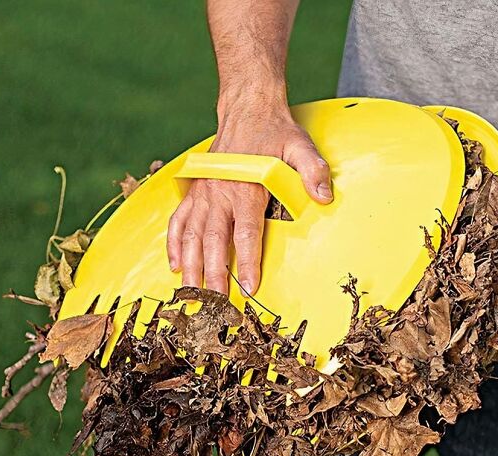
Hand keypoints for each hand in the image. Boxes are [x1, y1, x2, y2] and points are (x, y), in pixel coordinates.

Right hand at [167, 96, 332, 293]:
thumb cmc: (275, 131)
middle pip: (213, 242)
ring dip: (190, 267)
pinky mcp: (195, 191)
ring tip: (191, 293)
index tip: (250, 289)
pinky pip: (178, 221)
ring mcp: (203, 193)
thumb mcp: (300, 146)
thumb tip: (324, 196)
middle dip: (214, 275)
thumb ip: (313, 170)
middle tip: (216, 304)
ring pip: (191, 236)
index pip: (245, 234)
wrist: (247, 108)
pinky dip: (173, 244)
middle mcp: (219, 194)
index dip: (246, 264)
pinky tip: (175, 266)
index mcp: (245, 188)